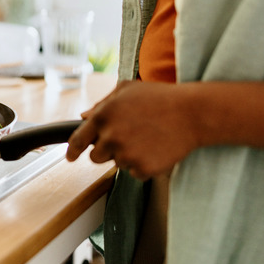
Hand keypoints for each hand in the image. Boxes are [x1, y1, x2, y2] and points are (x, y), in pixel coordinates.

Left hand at [65, 80, 201, 178]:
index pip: (78, 140)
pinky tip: (156, 148)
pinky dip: (144, 165)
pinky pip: (135, 173)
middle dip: (107, 150)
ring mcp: (126, 154)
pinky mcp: (143, 168)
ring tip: (147, 137)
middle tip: (127, 138)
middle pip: (96, 156)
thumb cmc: (160, 97)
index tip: (70, 157)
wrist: (193, 113)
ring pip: (117, 164)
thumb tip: (84, 117)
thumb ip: (102, 104)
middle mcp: (111, 137)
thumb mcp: (127, 90)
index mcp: (103, 116)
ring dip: (128, 155)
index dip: (72, 151)